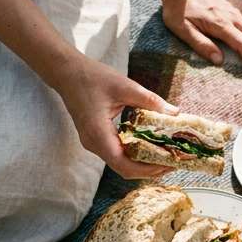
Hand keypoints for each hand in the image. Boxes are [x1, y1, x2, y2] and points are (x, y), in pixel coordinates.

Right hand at [56, 54, 177, 179]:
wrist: (67, 72)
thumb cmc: (92, 77)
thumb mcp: (124, 86)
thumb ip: (150, 101)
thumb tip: (175, 113)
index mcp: (98, 135)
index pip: (124, 165)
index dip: (148, 169)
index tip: (168, 165)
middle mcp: (94, 145)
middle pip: (125, 169)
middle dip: (150, 169)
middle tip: (173, 163)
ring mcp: (94, 144)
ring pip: (121, 163)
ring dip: (143, 163)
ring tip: (166, 156)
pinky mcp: (96, 139)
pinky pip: (118, 154)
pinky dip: (135, 154)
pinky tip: (151, 146)